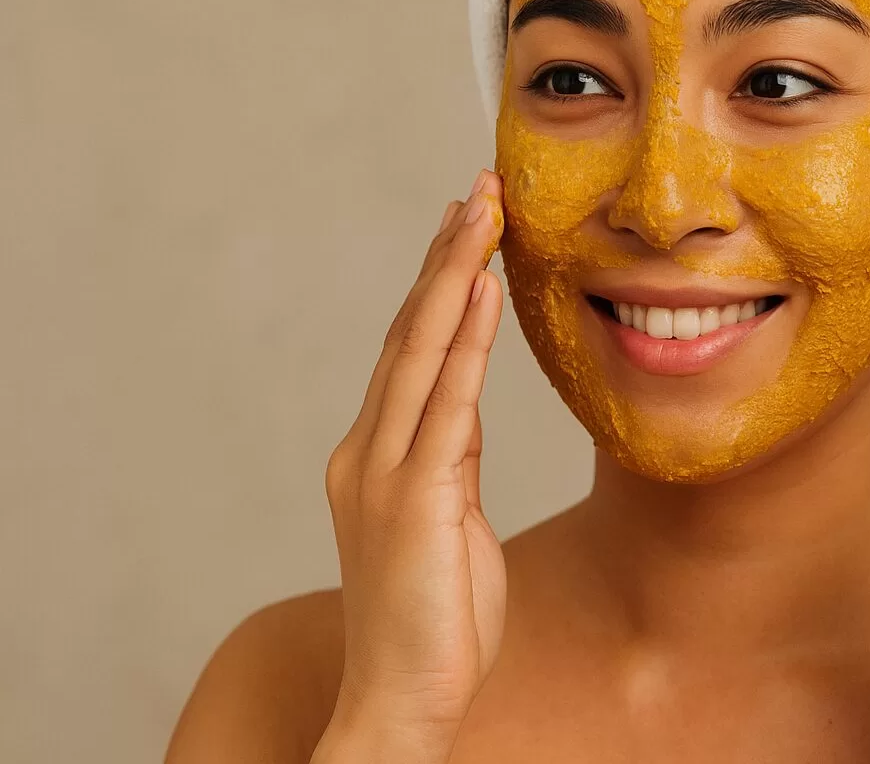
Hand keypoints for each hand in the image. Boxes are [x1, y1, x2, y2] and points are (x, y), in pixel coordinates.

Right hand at [316, 169, 506, 761]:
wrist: (403, 699)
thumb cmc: (434, 621)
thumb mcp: (450, 522)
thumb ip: (452, 462)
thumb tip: (465, 412)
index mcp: (376, 457)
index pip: (412, 351)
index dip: (440, 285)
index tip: (467, 227)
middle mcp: (368, 452)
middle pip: (411, 332)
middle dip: (446, 255)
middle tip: (479, 188)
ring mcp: (384, 472)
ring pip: (422, 350)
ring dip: (454, 273)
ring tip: (482, 209)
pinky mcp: (413, 498)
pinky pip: (446, 402)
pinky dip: (462, 340)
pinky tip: (482, 288)